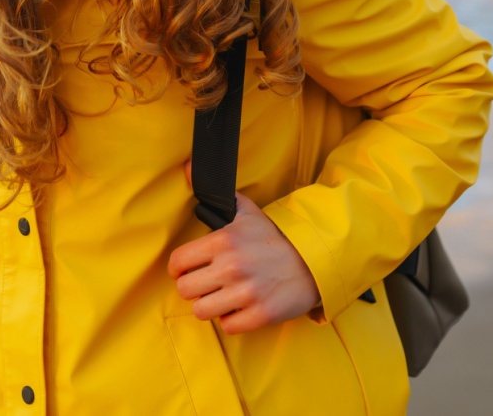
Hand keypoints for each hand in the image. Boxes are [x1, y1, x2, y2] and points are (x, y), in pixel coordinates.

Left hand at [168, 168, 320, 333]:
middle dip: (193, 288)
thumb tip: (188, 166)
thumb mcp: (246, 211)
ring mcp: (246, 293)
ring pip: (201, 311)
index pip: (178, 262)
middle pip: (185, 290)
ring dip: (209, 306)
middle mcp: (231, 267)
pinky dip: (231, 320)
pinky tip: (240, 307)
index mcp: (223, 241)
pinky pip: (228, 326)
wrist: (314, 260)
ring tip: (221, 297)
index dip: (179, 268)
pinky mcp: (260, 315)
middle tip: (205, 285)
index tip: (187, 270)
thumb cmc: (275, 237)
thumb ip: (216, 194)